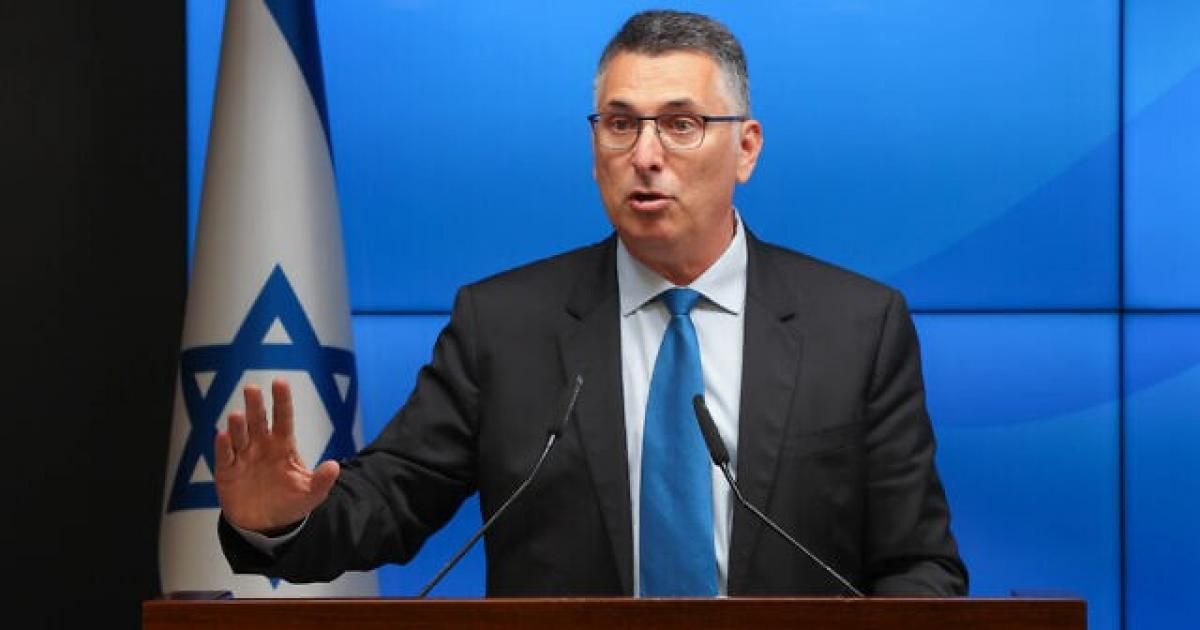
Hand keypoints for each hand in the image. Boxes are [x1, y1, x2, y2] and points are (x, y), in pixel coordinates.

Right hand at [214, 378, 339, 532]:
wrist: (266, 525)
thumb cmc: (289, 502)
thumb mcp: (310, 494)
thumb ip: (321, 481)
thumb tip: (334, 466)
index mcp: (283, 445)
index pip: (283, 418)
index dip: (281, 401)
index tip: (279, 382)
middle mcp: (261, 445)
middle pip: (258, 421)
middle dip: (255, 405)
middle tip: (251, 389)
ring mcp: (243, 456)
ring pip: (239, 435)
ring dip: (238, 425)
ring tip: (237, 415)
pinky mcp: (227, 471)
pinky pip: (224, 456)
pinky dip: (223, 446)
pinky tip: (223, 435)